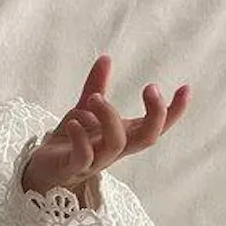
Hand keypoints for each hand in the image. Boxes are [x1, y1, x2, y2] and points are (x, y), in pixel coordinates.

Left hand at [22, 54, 189, 197]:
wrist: (40, 169)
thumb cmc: (68, 142)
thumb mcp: (84, 111)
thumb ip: (96, 87)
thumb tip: (106, 57)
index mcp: (122, 136)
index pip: (156, 127)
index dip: (174, 111)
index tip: (185, 87)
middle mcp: (113, 150)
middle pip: (147, 138)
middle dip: (156, 113)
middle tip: (150, 87)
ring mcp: (94, 161)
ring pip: (116, 144)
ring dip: (110, 117)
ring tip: (95, 98)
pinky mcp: (71, 168)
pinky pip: (82, 157)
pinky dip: (80, 138)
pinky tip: (72, 123)